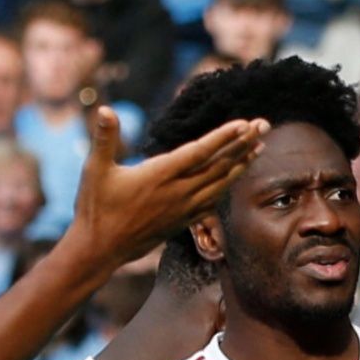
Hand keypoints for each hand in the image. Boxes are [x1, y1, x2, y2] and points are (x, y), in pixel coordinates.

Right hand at [56, 107, 262, 277]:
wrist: (101, 249)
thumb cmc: (96, 207)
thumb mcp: (95, 170)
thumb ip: (104, 138)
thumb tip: (103, 109)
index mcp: (160, 174)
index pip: (200, 152)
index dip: (224, 137)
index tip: (244, 124)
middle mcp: (178, 191)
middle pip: (219, 165)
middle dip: (243, 144)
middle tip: (264, 125)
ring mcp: (183, 208)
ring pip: (221, 183)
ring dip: (242, 164)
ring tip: (259, 147)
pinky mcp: (182, 220)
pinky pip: (213, 200)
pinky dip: (228, 185)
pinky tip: (237, 177)